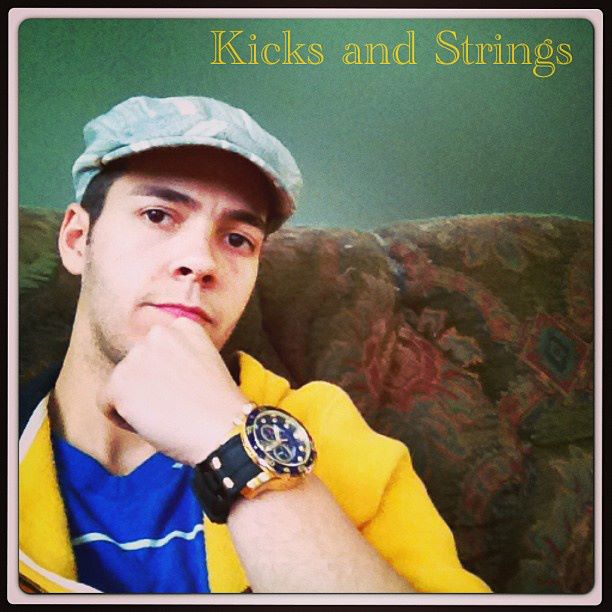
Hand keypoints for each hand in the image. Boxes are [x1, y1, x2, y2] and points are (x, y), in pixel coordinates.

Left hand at [98, 317, 247, 465]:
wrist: (223, 428)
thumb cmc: (220, 407)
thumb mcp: (206, 364)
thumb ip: (180, 357)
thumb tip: (157, 374)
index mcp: (184, 326)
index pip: (156, 349)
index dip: (165, 373)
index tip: (181, 389)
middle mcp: (158, 334)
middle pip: (136, 364)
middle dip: (147, 385)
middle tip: (172, 405)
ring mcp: (137, 356)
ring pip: (121, 383)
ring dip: (136, 401)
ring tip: (165, 414)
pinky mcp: (119, 383)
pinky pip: (106, 404)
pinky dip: (122, 419)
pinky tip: (151, 423)